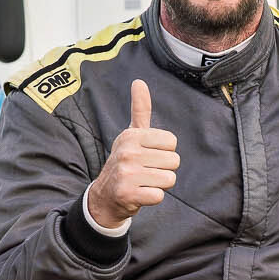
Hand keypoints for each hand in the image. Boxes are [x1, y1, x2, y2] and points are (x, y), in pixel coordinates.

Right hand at [86, 80, 178, 225]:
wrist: (105, 195)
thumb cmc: (126, 162)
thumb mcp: (131, 135)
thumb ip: (140, 109)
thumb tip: (139, 81)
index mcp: (131, 136)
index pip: (172, 141)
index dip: (164, 152)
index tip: (149, 155)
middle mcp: (127, 152)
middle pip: (174, 161)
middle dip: (164, 169)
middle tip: (146, 172)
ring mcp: (126, 174)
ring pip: (169, 179)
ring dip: (159, 184)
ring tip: (143, 182)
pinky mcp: (128, 194)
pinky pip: (159, 196)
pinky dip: (152, 198)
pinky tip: (139, 194)